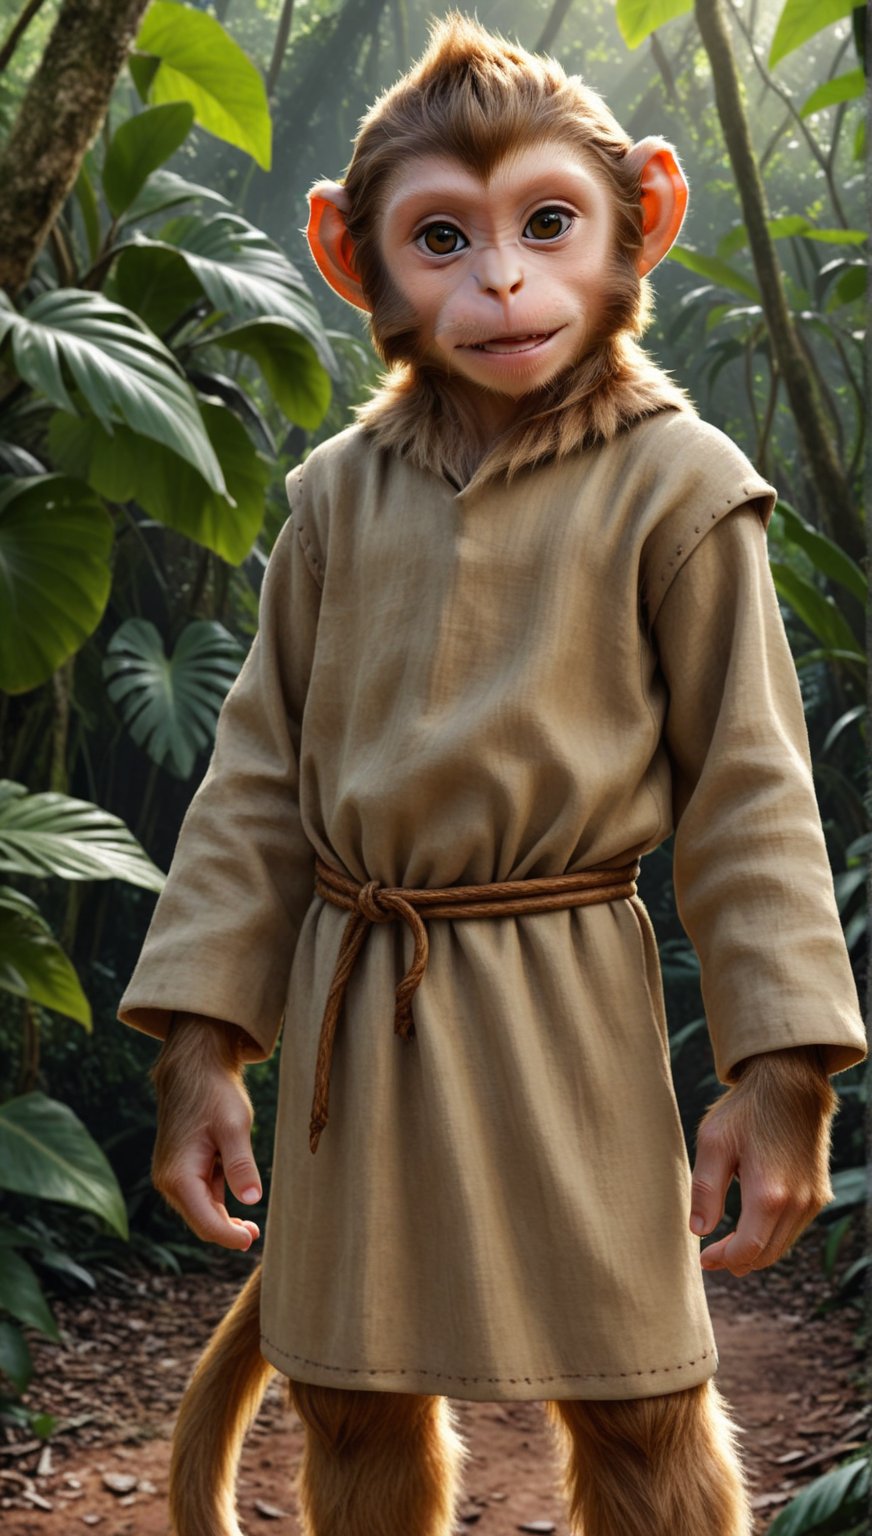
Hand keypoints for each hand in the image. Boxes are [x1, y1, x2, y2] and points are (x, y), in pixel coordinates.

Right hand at [151, 1015, 263, 1251]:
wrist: (194, 1068)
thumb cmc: (214, 1094)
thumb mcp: (234, 1127)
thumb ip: (241, 1165)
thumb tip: (251, 1201)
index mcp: (179, 1175)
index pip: (205, 1221)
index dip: (229, 1237)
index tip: (251, 1242)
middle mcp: (168, 1180)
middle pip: (200, 1220)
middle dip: (227, 1232)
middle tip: (256, 1235)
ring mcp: (171, 1174)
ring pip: (199, 1209)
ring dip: (223, 1219)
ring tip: (252, 1226)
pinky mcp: (180, 1167)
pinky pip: (199, 1194)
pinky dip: (217, 1202)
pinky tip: (237, 1200)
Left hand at [689, 1046, 835, 1276]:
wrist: (790, 1083)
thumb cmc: (747, 1109)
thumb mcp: (714, 1143)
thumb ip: (705, 1191)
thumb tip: (699, 1231)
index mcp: (768, 1194)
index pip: (747, 1249)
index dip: (722, 1259)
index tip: (703, 1257)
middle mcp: (797, 1202)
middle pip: (767, 1254)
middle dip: (738, 1260)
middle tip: (712, 1255)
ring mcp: (812, 1198)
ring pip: (783, 1244)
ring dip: (757, 1250)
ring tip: (729, 1244)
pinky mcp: (819, 1191)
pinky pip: (795, 1228)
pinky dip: (774, 1235)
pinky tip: (754, 1224)